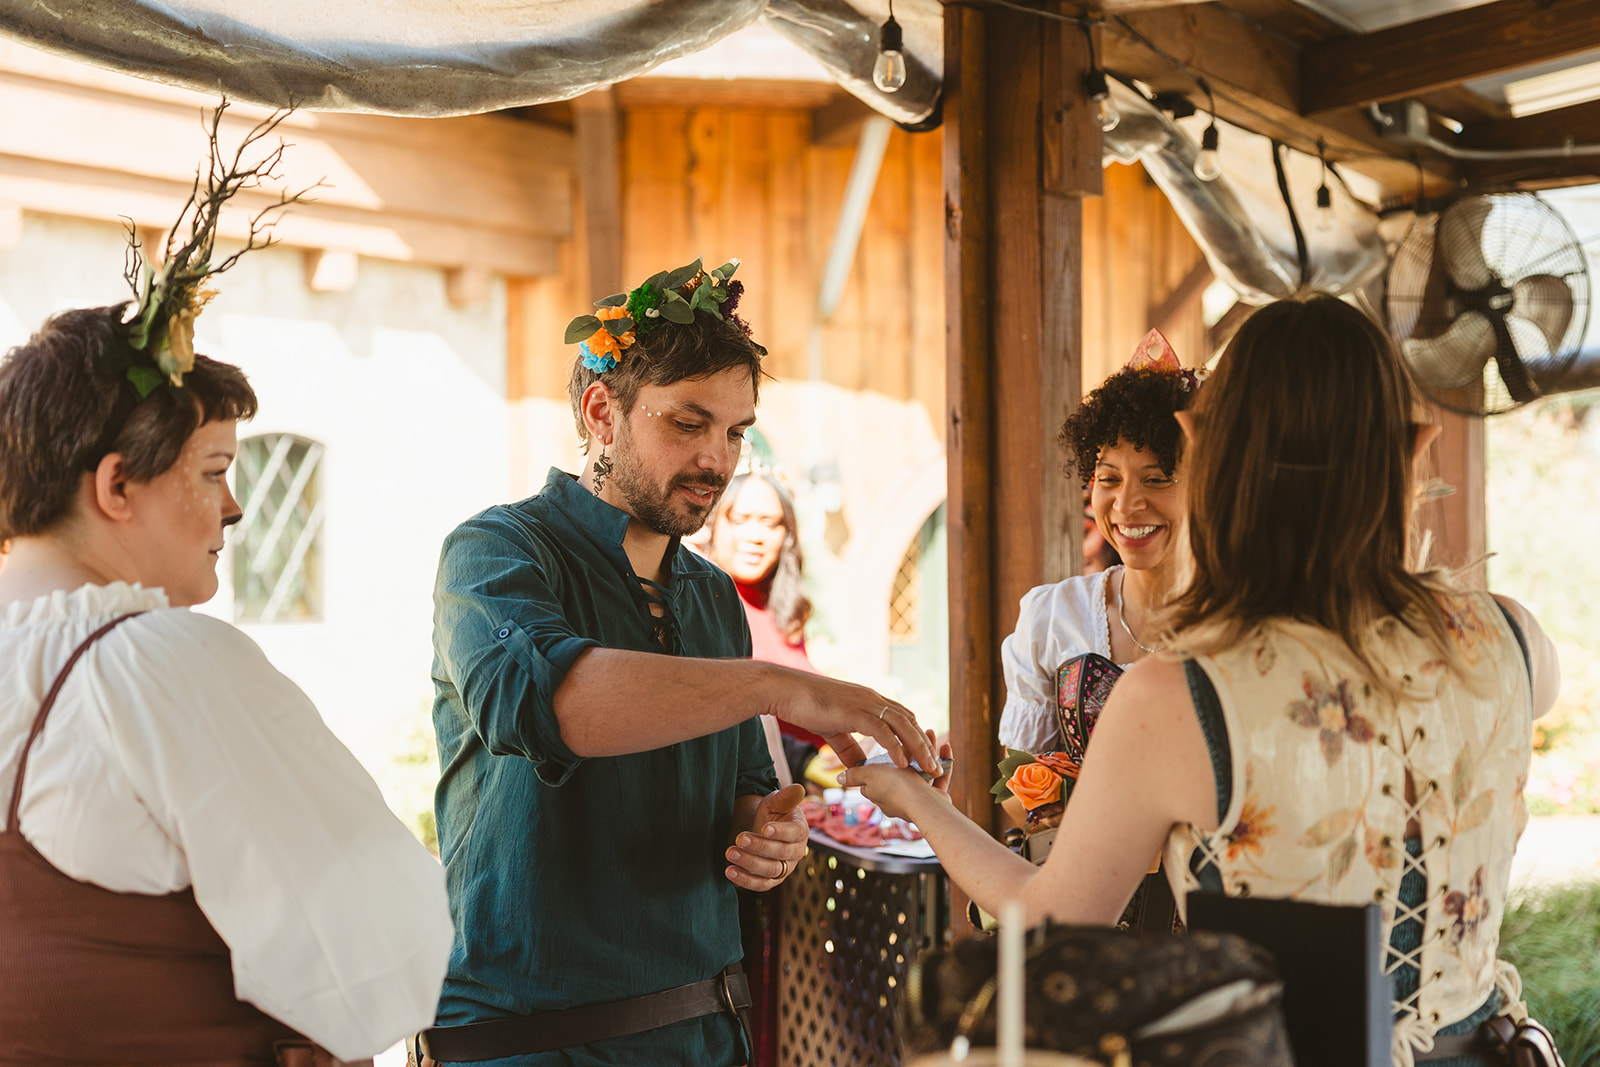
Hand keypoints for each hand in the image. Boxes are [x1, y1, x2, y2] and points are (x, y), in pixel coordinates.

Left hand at [725, 783, 807, 890]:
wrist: (762, 828)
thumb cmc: (772, 813)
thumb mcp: (776, 802)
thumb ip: (785, 797)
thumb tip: (799, 788)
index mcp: (800, 830)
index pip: (795, 833)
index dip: (781, 832)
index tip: (764, 828)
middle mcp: (796, 852)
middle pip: (781, 853)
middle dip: (759, 846)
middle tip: (739, 838)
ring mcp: (784, 868)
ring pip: (770, 870)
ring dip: (749, 863)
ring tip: (730, 853)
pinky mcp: (771, 880)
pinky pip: (760, 885)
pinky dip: (745, 880)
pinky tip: (729, 871)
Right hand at [765, 669, 940, 777]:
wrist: (786, 691)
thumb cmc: (806, 707)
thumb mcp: (833, 730)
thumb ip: (848, 748)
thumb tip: (859, 767)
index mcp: (870, 701)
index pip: (903, 718)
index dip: (916, 737)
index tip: (926, 756)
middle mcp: (872, 699)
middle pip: (909, 721)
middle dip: (925, 745)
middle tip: (936, 767)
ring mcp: (865, 703)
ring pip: (902, 725)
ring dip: (918, 748)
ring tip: (928, 768)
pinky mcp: (854, 711)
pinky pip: (881, 730)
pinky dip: (895, 746)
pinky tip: (902, 763)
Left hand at [841, 735, 953, 822]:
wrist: (924, 805)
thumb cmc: (895, 788)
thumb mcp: (869, 777)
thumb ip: (855, 776)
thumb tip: (840, 778)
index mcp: (882, 791)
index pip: (880, 773)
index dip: (884, 758)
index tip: (888, 741)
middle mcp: (900, 796)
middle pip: (905, 769)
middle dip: (911, 749)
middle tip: (916, 732)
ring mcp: (920, 798)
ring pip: (924, 770)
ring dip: (927, 750)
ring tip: (930, 732)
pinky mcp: (937, 799)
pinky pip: (940, 778)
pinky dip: (944, 762)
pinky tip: (946, 747)